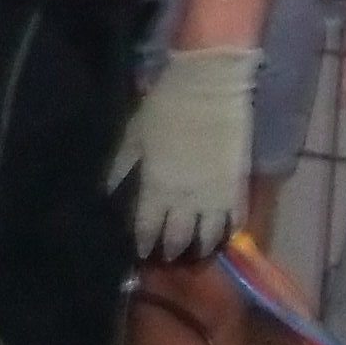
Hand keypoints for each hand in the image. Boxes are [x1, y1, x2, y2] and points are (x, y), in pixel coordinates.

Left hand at [114, 44, 260, 265]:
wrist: (209, 86)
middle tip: (167, 258)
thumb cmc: (166, 108)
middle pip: (178, 237)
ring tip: (195, 254)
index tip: (141, 252)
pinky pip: (236, 218)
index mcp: (156, 187)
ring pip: (209, 235)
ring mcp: (215, 195)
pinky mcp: (238, 185)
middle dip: (170, 250)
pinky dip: (229, 231)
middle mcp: (186, 198)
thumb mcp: (134, 136)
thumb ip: (121, 167)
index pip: (147, 226)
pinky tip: (224, 236)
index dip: (144, 242)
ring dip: (200, 247)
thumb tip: (108, 192)